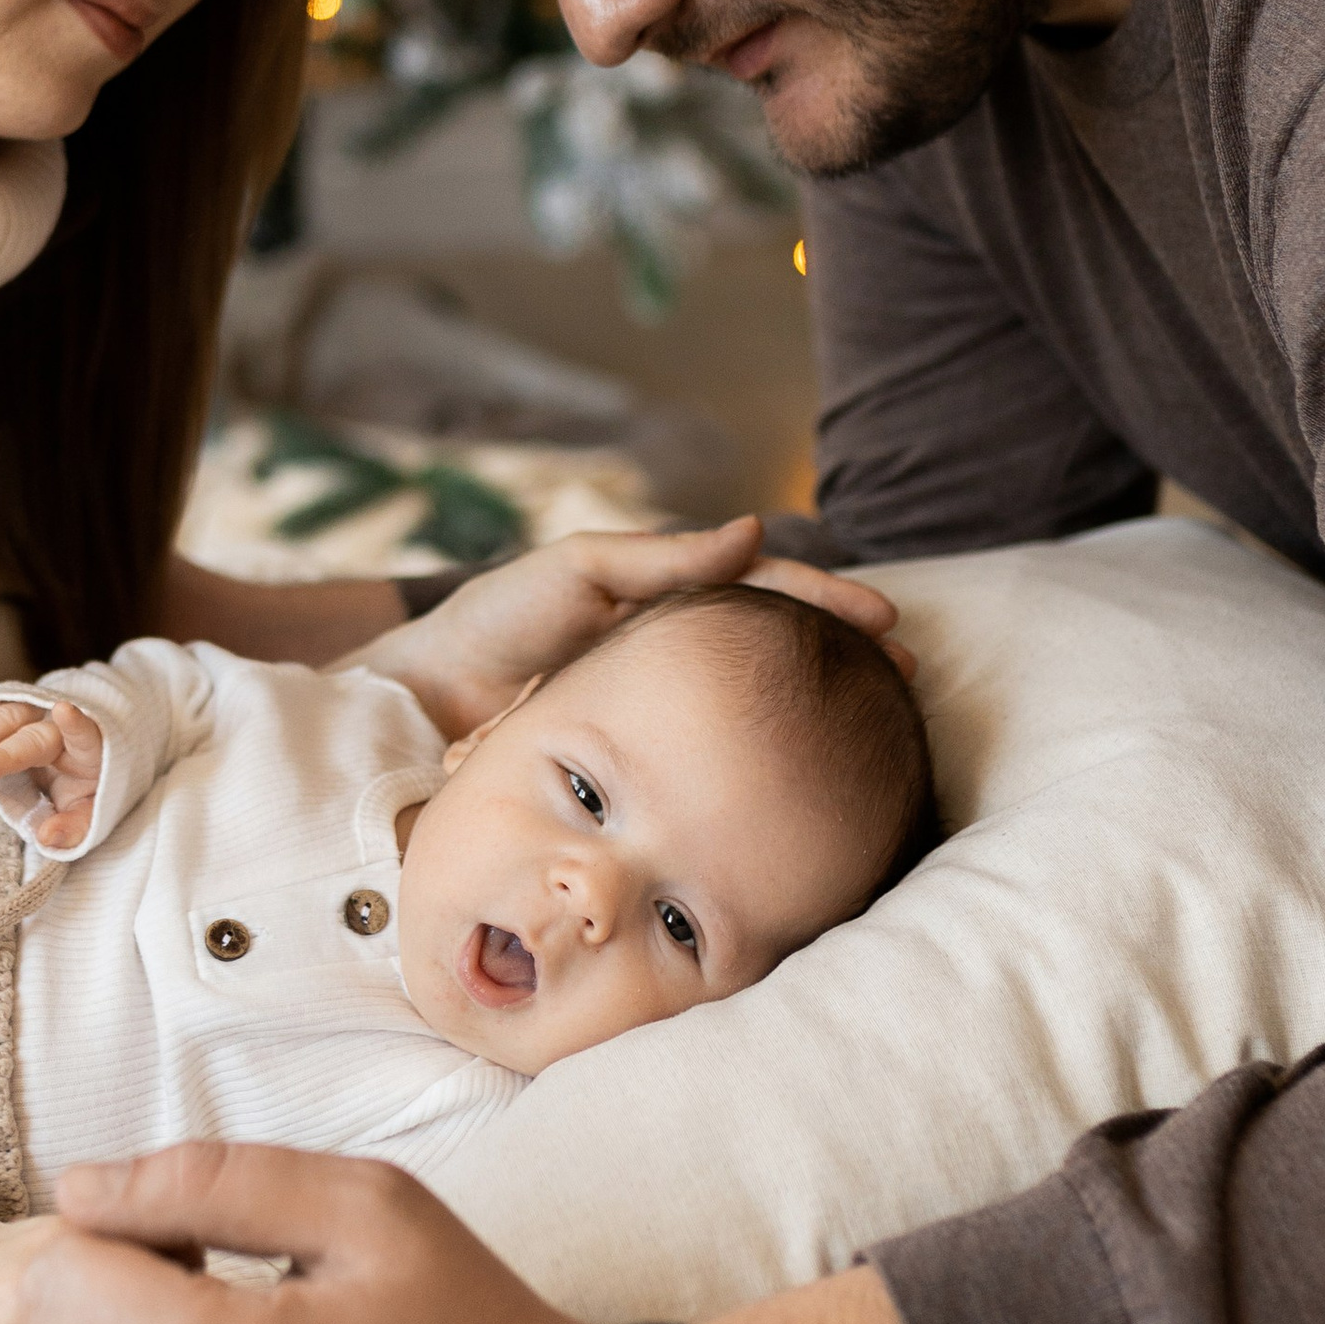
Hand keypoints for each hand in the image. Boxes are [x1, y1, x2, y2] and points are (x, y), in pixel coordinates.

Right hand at [0, 692, 105, 849]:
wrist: (75, 759)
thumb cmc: (82, 790)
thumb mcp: (86, 813)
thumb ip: (73, 827)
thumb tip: (47, 836)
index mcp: (88, 753)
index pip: (84, 736)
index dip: (75, 725)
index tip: (64, 710)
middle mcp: (61, 728)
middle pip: (33, 735)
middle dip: (4, 753)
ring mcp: (35, 712)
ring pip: (7, 715)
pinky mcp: (12, 707)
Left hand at [366, 514, 908, 737]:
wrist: (419, 705)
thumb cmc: (491, 626)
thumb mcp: (575, 574)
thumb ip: (659, 558)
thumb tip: (753, 531)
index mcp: (668, 609)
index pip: (766, 594)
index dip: (827, 605)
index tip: (886, 622)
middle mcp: (676, 666)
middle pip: (775, 656)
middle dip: (841, 662)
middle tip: (905, 676)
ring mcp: (664, 722)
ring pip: (753, 716)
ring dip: (813, 719)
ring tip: (874, 731)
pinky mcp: (644, 776)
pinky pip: (713, 770)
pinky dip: (761, 773)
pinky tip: (799, 791)